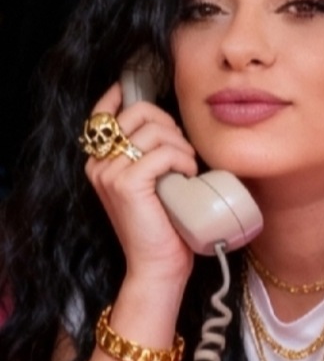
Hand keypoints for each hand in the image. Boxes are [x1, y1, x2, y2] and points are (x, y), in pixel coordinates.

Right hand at [84, 82, 198, 284]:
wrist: (158, 265)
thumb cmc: (162, 224)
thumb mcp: (151, 183)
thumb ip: (148, 155)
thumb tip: (168, 126)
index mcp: (100, 160)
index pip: (104, 112)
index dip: (124, 95)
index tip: (145, 96)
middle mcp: (98, 163)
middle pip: (138, 113)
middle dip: (170, 125)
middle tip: (183, 152)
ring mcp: (110, 173)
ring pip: (154, 132)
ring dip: (181, 146)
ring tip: (188, 168)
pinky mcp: (127, 184)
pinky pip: (162, 153)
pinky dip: (183, 161)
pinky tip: (189, 176)